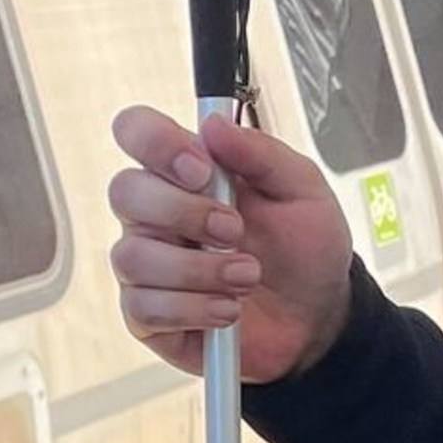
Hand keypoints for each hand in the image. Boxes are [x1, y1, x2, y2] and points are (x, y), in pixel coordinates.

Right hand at [108, 105, 355, 381]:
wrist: (318, 315)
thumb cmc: (304, 249)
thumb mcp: (301, 190)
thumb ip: (260, 153)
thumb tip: (213, 125)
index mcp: (185, 172)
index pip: (136, 132)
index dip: (156, 143)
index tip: (203, 170)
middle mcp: (156, 214)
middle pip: (124, 192)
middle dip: (185, 213)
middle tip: (236, 232)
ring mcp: (147, 266)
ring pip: (132, 257)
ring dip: (198, 270)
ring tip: (246, 278)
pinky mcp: (147, 316)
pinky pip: (142, 308)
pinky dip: (194, 308)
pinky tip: (228, 309)